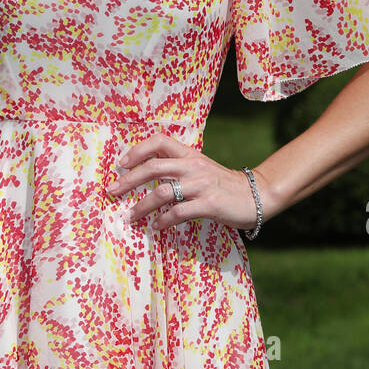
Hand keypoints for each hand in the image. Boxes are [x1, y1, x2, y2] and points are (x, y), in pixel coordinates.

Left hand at [106, 132, 268, 233]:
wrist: (256, 195)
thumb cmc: (223, 184)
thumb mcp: (201, 168)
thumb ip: (178, 168)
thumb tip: (148, 174)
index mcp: (190, 155)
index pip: (160, 141)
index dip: (138, 150)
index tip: (122, 164)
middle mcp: (194, 166)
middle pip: (154, 167)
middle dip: (129, 180)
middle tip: (112, 191)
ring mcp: (202, 185)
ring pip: (163, 192)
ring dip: (142, 206)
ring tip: (130, 216)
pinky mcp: (210, 204)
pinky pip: (179, 213)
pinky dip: (163, 221)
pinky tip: (156, 227)